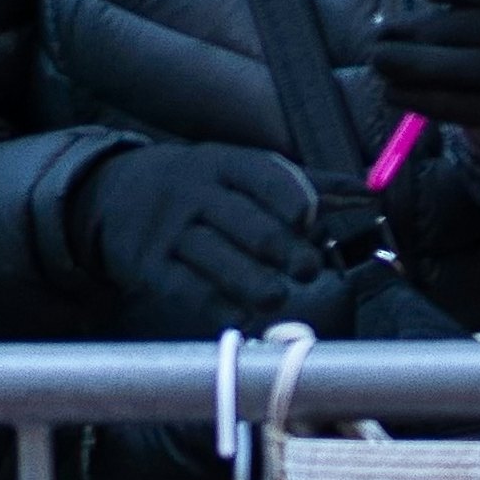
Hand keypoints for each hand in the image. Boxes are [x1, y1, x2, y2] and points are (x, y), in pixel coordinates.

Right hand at [73, 139, 330, 331]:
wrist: (109, 195)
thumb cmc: (199, 187)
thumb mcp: (239, 171)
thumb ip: (304, 184)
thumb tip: (370, 191)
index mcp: (225, 163)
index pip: (262, 175)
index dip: (290, 197)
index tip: (311, 219)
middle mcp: (195, 193)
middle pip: (244, 221)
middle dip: (281, 248)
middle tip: (308, 269)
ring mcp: (169, 230)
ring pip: (216, 258)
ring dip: (252, 282)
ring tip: (277, 297)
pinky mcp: (148, 265)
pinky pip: (186, 288)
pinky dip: (216, 306)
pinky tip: (241, 317)